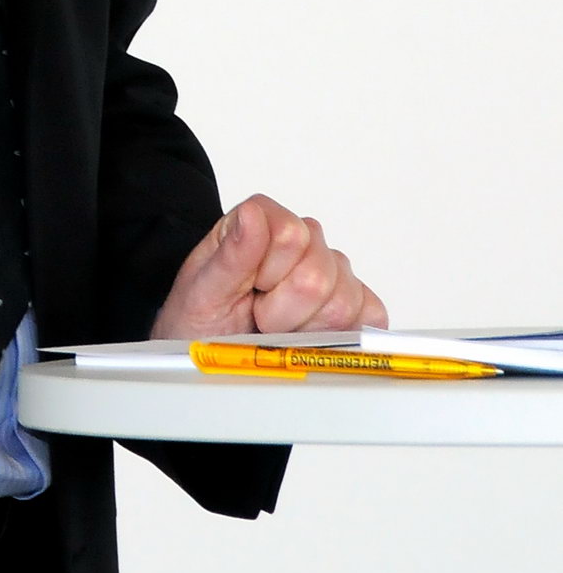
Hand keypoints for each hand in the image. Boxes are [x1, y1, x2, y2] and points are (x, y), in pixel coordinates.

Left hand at [150, 194, 387, 340]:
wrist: (217, 357)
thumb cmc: (204, 320)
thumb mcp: (202, 292)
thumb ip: (231, 255)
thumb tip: (251, 215)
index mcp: (266, 220)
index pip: (292, 237)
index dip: (268, 276)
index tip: (248, 291)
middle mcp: (305, 239)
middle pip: (319, 276)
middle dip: (283, 311)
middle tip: (259, 317)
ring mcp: (334, 271)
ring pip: (344, 301)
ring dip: (307, 328)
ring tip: (279, 329)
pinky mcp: (357, 304)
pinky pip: (370, 316)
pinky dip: (340, 336)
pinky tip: (308, 338)